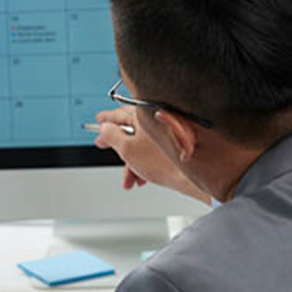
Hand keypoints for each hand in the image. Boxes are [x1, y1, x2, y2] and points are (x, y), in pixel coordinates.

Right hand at [95, 107, 210, 204]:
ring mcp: (168, 130)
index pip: (119, 113)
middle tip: (103, 144)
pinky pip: (155, 149)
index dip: (106, 119)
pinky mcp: (176, 142)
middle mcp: (157, 119)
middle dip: (117, 143)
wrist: (192, 175)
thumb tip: (104, 128)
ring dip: (131, 161)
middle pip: (131, 128)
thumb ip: (111, 136)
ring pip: (142, 143)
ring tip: (129, 178)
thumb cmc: (164, 161)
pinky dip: (146, 162)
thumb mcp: (127, 150)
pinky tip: (144, 177)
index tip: (98, 121)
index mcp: (145, 115)